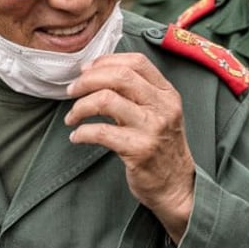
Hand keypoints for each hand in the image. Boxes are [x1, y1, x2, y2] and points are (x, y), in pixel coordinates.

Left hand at [66, 53, 195, 242]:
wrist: (176, 186)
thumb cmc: (161, 149)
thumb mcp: (159, 114)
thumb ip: (137, 94)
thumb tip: (96, 74)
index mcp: (167, 94)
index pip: (136, 62)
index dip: (106, 61)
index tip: (86, 70)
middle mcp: (162, 107)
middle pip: (119, 76)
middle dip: (87, 80)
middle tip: (72, 91)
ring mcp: (152, 128)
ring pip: (106, 100)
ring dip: (80, 106)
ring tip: (72, 117)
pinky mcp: (139, 150)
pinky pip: (100, 132)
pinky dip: (82, 133)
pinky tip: (77, 137)